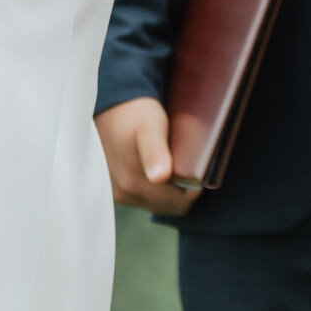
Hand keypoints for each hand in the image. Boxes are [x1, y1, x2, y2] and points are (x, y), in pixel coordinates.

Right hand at [94, 97, 200, 215]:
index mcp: (133, 182)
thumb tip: (159, 176)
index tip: (199, 170)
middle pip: (168, 206)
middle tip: (191, 166)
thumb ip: (155, 152)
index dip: (194, 190)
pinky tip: (162, 167)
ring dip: (170, 190)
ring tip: (176, 164)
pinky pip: (146, 197)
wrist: (111, 104)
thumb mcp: (150, 127)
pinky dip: (158, 188)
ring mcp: (119, 192)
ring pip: (157, 203)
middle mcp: (124, 193)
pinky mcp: (117, 188)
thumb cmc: (135, 113)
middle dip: (183, 191)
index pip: (177, 204)